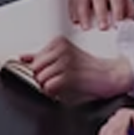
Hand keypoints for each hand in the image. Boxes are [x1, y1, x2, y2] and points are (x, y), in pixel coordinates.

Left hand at [18, 36, 132, 100]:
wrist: (111, 74)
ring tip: (63, 84)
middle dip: (43, 78)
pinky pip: (48, 87)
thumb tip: (23, 57)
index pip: (34, 59)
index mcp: (58, 42)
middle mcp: (61, 49)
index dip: (42, 70)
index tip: (54, 73)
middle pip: (35, 68)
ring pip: (40, 78)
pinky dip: (53, 92)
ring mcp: (65, 61)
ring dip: (49, 86)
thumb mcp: (63, 58)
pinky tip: (64, 89)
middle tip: (58, 80)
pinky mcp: (69, 75)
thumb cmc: (89, 68)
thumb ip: (42, 57)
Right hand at [66, 0, 133, 29]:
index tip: (119, 22)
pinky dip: (72, 13)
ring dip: (83, 15)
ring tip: (86, 27)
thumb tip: (131, 22)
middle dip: (101, 13)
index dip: (118, 9)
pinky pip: (71, 3)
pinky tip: (75, 21)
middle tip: (103, 27)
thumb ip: (128, 7)